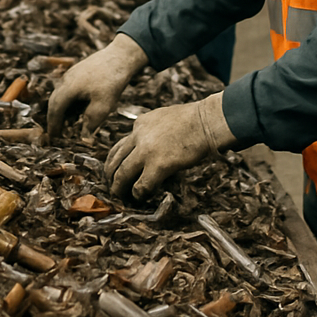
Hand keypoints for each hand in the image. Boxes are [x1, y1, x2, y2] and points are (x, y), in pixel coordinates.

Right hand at [47, 33, 147, 135]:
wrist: (120, 56)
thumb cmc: (111, 82)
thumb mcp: (103, 106)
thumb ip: (90, 122)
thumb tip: (84, 137)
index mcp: (68, 88)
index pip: (55, 109)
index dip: (53, 124)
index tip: (53, 137)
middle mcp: (65, 80)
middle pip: (55, 101)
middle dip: (55, 117)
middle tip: (57, 132)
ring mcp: (71, 74)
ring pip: (61, 94)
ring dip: (63, 109)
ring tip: (69, 123)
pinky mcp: (78, 72)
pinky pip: (68, 89)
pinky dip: (70, 101)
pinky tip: (79, 108)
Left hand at [105, 92, 235, 199]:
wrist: (206, 121)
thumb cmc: (193, 120)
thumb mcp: (163, 119)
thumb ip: (153, 132)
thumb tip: (152, 147)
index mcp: (139, 124)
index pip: (120, 145)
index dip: (115, 160)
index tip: (114, 169)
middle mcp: (137, 136)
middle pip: (115, 159)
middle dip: (110, 174)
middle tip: (111, 185)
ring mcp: (146, 151)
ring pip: (122, 173)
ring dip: (119, 187)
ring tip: (119, 196)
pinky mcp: (159, 164)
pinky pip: (142, 184)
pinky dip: (138, 193)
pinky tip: (139, 197)